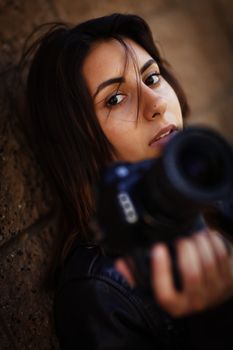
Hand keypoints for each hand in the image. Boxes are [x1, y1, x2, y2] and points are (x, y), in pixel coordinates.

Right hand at [115, 229, 232, 316]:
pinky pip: (222, 258)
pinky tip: (207, 236)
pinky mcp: (229, 282)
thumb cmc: (179, 281)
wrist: (210, 287)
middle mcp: (195, 302)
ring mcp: (214, 292)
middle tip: (180, 238)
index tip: (158, 248)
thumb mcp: (156, 281)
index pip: (165, 293)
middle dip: (185, 249)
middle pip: (192, 273)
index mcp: (174, 304)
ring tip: (194, 235)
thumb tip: (120, 264)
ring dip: (200, 243)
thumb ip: (135, 272)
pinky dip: (214, 242)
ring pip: (209, 263)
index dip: (160, 270)